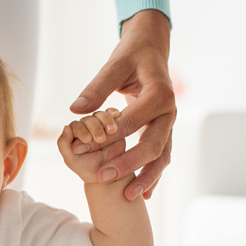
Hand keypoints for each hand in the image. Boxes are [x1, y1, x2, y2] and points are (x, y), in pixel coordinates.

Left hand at [58, 109, 126, 183]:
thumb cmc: (87, 169)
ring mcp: (100, 125)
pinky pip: (112, 114)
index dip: (80, 130)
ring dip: (105, 119)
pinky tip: (117, 114)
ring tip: (111, 130)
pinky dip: (113, 112)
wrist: (108, 176)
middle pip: (88, 119)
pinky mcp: (113, 124)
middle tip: (100, 139)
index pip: (75, 126)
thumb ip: (64, 144)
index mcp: (73, 134)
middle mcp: (86, 127)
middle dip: (94, 127)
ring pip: (100, 115)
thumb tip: (65, 127)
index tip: (87, 140)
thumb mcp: (71, 160)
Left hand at [69, 9, 174, 200]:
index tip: (85, 149)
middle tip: (103, 177)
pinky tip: (144, 194)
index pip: (132, 121)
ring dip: (147, 177)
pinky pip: (162, 156)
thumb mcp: (114, 65)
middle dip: (128, 163)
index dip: (109, 136)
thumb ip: (96, 88)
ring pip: (162, 156)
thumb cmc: (132, 56)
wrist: (152, 50)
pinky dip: (154, 175)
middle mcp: (169, 111)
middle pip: (152, 144)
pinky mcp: (165, 130)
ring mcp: (169, 123)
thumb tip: (76, 109)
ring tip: (129, 195)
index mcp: (159, 94)